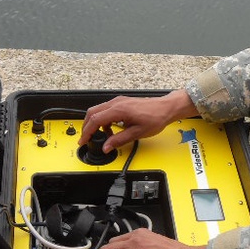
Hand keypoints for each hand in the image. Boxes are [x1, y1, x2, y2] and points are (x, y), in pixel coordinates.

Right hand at [80, 90, 198, 151]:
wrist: (166, 108)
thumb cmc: (156, 117)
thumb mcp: (137, 133)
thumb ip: (119, 140)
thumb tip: (107, 147)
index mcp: (119, 109)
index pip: (95, 120)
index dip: (87, 132)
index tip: (83, 141)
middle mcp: (116, 103)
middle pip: (92, 112)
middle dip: (87, 126)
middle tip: (87, 139)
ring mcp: (119, 101)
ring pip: (98, 110)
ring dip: (95, 123)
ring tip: (102, 136)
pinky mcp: (122, 102)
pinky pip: (106, 110)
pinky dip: (103, 120)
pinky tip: (110, 129)